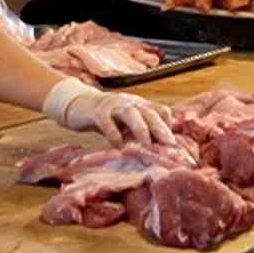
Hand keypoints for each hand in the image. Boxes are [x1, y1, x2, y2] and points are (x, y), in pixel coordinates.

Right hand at [44, 78, 175, 145]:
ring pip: (131, 114)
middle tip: (170, 146)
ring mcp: (113, 105)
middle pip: (149, 112)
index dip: (169, 126)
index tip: (174, 144)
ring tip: (147, 145)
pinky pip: (107, 122)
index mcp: (139, 104)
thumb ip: (140, 130)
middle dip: (161, 129)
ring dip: (141, 129)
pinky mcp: (97, 112)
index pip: (161, 110)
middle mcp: (130, 102)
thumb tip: (159, 150)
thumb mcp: (127, 121)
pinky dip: (114, 134)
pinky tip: (118, 147)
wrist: (78, 104)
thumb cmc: (107, 117)